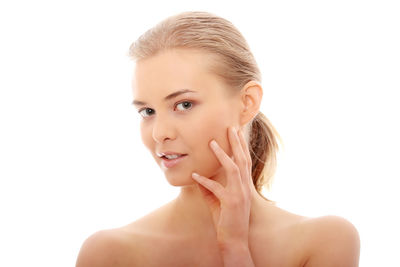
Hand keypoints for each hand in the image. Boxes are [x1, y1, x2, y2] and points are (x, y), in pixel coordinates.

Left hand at [191, 126, 252, 248]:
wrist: (234, 240)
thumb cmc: (227, 219)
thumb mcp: (217, 200)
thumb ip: (209, 187)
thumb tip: (197, 175)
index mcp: (244, 185)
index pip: (244, 160)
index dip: (241, 145)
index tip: (236, 131)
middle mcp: (245, 187)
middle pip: (242, 159)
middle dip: (236, 142)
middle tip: (231, 127)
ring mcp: (239, 195)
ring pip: (234, 169)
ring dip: (223, 155)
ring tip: (212, 143)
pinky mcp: (230, 203)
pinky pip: (216, 189)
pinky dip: (205, 182)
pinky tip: (194, 175)